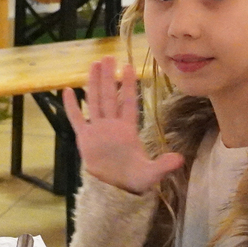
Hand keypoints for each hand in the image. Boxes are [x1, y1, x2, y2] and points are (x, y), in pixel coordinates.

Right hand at [62, 58, 182, 194]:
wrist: (115, 189)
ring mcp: (97, 130)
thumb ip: (163, 165)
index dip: (128, 85)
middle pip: (109, 96)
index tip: (128, 67)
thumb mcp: (151, 173)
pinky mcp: (84, 138)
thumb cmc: (134, 179)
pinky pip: (77, 118)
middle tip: (107, 57)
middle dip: (108, 77)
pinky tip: (67, 90)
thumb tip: (180, 160)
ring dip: (93, 83)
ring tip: (93, 65)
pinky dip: (72, 106)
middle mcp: (112, 125)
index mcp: (128, 129)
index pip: (128, 102)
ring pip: (94, 101)